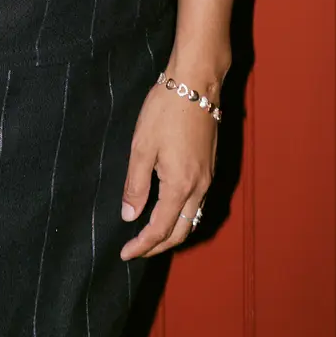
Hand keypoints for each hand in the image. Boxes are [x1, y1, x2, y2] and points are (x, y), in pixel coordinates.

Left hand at [119, 69, 218, 259]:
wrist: (196, 83)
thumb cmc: (166, 111)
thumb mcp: (141, 147)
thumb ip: (135, 185)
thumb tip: (129, 216)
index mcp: (180, 186)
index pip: (160, 229)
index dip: (142, 245)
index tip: (125, 253)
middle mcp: (199, 187)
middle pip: (181, 231)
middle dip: (159, 246)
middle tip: (137, 250)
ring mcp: (208, 177)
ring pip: (193, 219)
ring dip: (173, 233)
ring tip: (152, 236)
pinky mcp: (211, 166)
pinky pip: (199, 204)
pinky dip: (184, 216)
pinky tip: (170, 210)